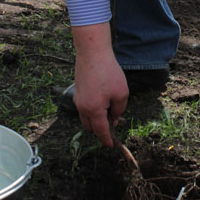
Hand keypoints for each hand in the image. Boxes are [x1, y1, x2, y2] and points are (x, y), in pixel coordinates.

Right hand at [72, 23, 128, 146]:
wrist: (92, 53)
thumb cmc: (108, 72)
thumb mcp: (121, 93)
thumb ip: (119, 109)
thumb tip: (114, 117)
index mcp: (93, 111)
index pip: (100, 131)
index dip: (106, 140)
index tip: (111, 146)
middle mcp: (82, 108)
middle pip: (90, 127)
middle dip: (101, 129)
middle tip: (114, 123)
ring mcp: (78, 99)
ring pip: (86, 117)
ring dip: (96, 119)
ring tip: (110, 110)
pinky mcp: (78, 91)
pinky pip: (84, 107)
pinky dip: (92, 109)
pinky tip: (103, 100)